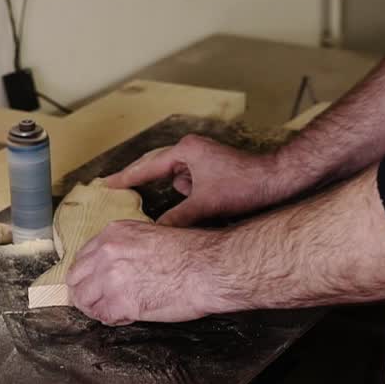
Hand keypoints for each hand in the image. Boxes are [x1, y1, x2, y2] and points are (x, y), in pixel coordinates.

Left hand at [66, 220, 226, 325]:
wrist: (209, 269)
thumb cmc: (192, 253)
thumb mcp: (152, 235)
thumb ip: (127, 248)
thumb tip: (119, 266)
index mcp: (114, 233)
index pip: (83, 257)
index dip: (88, 274)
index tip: (93, 283)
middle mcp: (106, 253)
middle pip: (76, 279)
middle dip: (84, 292)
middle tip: (96, 302)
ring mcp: (110, 278)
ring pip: (84, 300)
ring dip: (96, 308)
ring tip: (112, 311)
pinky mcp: (120, 303)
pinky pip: (103, 317)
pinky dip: (112, 320)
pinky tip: (126, 317)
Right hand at [105, 135, 298, 226]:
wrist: (278, 181)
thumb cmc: (245, 187)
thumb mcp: (205, 206)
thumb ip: (177, 220)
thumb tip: (156, 233)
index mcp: (186, 151)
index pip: (147, 166)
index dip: (125, 177)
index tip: (106, 184)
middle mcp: (192, 150)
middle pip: (157, 167)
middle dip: (141, 181)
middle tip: (117, 189)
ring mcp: (203, 158)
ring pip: (176, 178)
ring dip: (175, 193)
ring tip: (168, 209)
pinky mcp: (212, 168)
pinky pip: (190, 183)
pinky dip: (188, 195)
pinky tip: (195, 208)